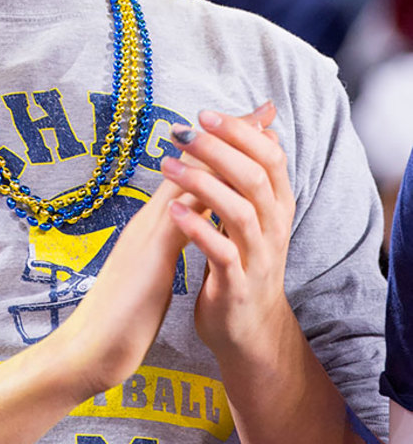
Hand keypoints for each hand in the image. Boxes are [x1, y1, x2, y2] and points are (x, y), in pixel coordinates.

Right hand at [52, 107, 274, 401]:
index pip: (193, 176)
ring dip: (219, 155)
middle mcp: (150, 220)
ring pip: (186, 184)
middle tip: (262, 109)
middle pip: (193, 168)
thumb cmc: (120, 312)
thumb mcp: (149, 268)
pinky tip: (220, 184)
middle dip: (228, 139)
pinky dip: (198, 201)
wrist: (88, 347)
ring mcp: (147, 236)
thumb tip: (186, 219)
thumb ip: (165, 241)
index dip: (222, 150)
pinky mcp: (150, 260)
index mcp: (154, 225)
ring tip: (249, 130)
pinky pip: (178, 223)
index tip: (253, 126)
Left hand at [160, 101, 296, 362]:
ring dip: (202, 184)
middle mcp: (273, 228)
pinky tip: (172, 211)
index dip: (240, 132)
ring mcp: (258, 259)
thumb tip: (261, 119)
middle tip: (181, 131)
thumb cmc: (243, 258)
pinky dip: (198, 229)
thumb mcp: (252, 210)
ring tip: (166, 165)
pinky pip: (223, 254)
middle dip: (218, 149)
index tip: (204, 113)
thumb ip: (252, 168)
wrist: (248, 329)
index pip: (270, 157)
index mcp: (277, 206)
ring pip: (240, 212)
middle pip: (254, 178)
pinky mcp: (237, 286)